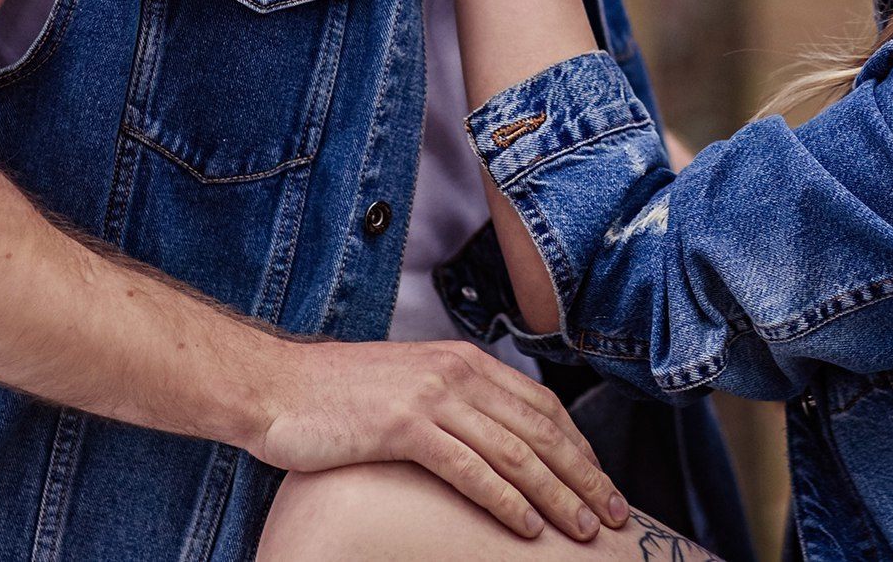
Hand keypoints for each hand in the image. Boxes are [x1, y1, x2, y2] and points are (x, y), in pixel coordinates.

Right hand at [255, 338, 626, 541]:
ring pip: (516, 452)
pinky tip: (527, 527)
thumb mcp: (410, 387)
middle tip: (616, 514)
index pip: (542, 405)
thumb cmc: (338, 396)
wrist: (276, 386)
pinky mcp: (405, 427)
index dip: (580, 446)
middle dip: (585, 476)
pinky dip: (506, 501)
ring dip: (557, 496)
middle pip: (542, 430)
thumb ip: (454, 405)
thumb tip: (492, 441)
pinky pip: (471, 469)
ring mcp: (433, 398)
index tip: (603, 482)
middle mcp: (458, 373)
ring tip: (585, 529)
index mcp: (464, 361)